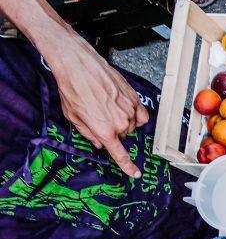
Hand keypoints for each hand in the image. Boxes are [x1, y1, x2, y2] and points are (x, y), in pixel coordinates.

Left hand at [47, 36, 147, 177]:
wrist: (78, 65)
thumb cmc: (72, 88)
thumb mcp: (73, 116)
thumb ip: (88, 133)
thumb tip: (98, 142)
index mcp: (104, 131)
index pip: (120, 155)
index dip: (128, 166)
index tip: (135, 173)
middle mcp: (121, 123)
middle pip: (122, 136)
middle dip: (113, 131)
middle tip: (99, 116)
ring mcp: (130, 110)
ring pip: (131, 125)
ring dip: (122, 120)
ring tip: (107, 106)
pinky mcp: (135, 98)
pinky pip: (140, 114)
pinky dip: (134, 114)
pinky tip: (124, 107)